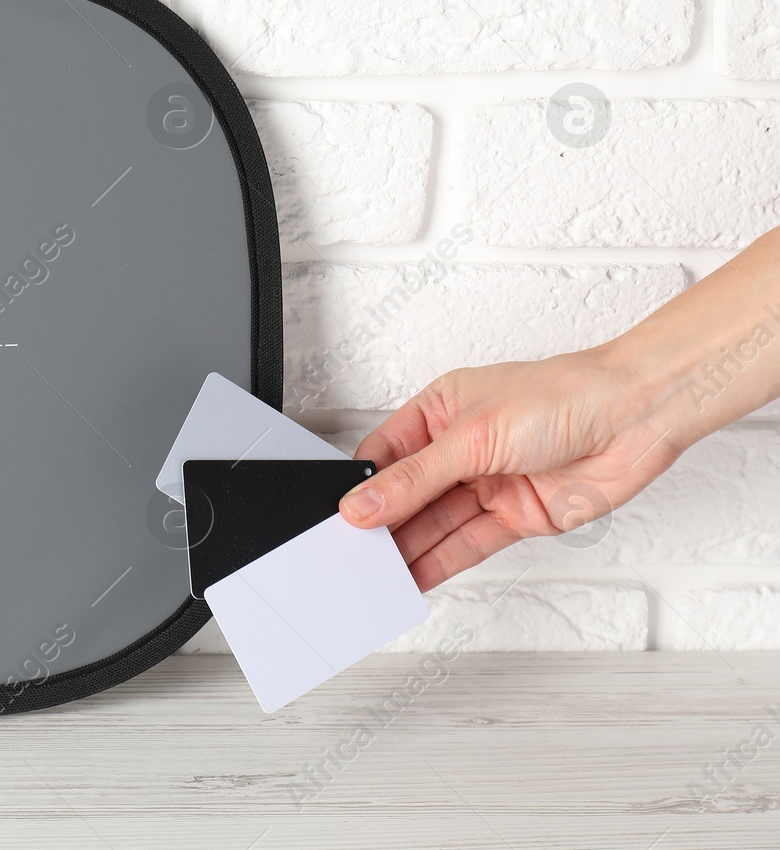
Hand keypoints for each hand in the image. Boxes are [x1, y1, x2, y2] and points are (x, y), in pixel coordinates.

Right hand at [340, 350, 682, 590]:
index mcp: (439, 411)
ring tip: (376, 576)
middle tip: (352, 555)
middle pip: (407, 496)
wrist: (636, 419)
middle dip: (382, 525)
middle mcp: (460, 448)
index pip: (384, 455)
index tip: (338, 518)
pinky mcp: (514, 517)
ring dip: (407, 550)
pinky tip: (414, 578)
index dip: (361, 487)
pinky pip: (467, 545)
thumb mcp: (472, 436)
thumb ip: (414, 479)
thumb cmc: (564, 396)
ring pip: (434, 525)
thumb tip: (362, 504)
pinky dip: (440, 564)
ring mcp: (488, 484)